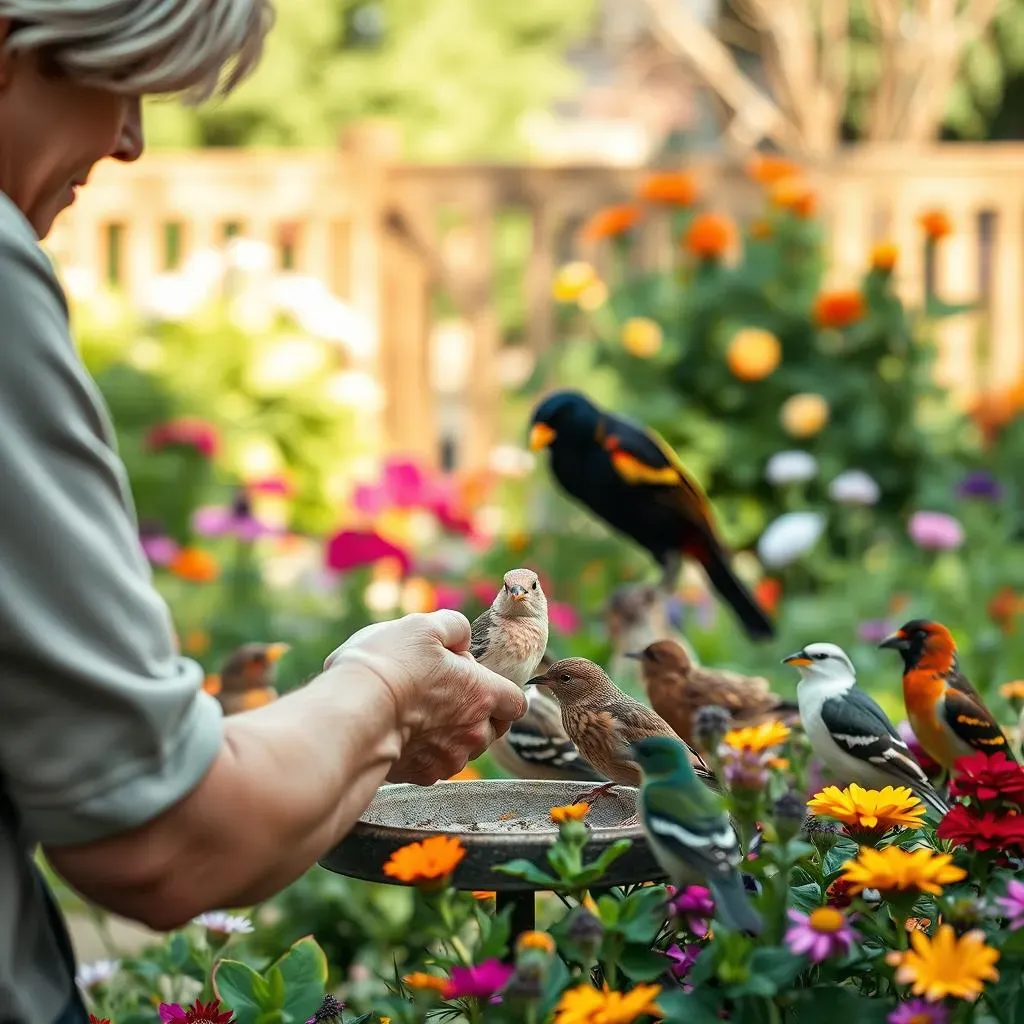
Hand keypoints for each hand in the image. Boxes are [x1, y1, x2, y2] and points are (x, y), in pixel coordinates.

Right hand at [325, 610, 526, 784]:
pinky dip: (424, 751)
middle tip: (446, 695)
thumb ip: (454, 628)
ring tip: (419, 712)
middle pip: (491, 728)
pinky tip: (402, 731)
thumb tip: (461, 640)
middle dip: (476, 714)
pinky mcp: (421, 776)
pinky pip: (433, 763)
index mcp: (483, 694)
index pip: (517, 702)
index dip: (501, 690)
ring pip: (462, 749)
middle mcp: (473, 732)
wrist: (352, 715)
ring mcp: (448, 759)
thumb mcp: (424, 626)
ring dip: (450, 734)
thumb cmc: (391, 665)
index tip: (480, 681)